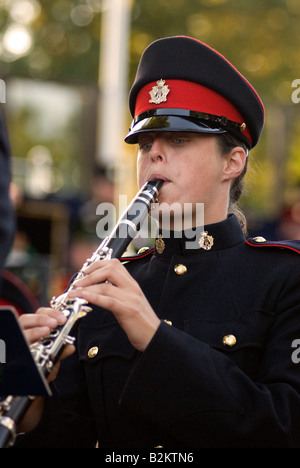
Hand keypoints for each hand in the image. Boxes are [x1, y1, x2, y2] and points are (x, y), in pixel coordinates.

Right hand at [17, 308, 74, 433]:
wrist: (28, 392)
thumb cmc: (40, 371)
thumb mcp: (51, 361)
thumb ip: (60, 352)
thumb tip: (70, 347)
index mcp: (33, 331)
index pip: (38, 315)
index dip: (50, 313)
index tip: (63, 318)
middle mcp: (20, 336)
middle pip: (25, 319)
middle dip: (40, 319)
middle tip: (55, 323)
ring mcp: (12, 346)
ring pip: (17, 331)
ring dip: (32, 330)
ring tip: (46, 331)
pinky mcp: (6, 358)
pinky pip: (10, 348)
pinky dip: (20, 344)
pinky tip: (29, 347)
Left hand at [68, 259, 159, 351]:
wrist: (154, 336)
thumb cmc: (140, 322)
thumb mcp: (129, 301)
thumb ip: (117, 292)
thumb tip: (99, 288)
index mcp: (132, 284)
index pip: (115, 264)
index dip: (98, 264)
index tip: (85, 271)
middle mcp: (132, 288)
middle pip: (110, 269)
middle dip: (90, 273)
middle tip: (77, 281)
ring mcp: (130, 298)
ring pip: (105, 285)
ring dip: (86, 287)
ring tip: (73, 292)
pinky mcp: (127, 310)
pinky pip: (108, 300)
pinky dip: (93, 297)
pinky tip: (83, 297)